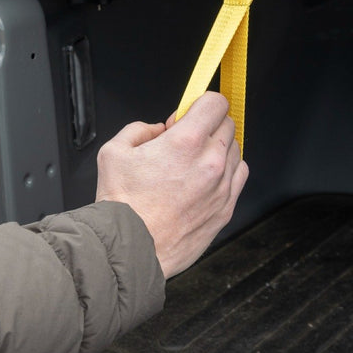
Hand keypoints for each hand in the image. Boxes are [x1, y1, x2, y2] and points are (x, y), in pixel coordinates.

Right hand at [95, 92, 248, 278]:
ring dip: (217, 149)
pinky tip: (204, 180)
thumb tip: (156, 129)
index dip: (202, 102)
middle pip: (227, 124)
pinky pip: (239, 177)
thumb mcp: (113, 152)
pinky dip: (226, 173)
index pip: (216, 103)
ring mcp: (222, 187)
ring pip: (235, 151)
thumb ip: (139, 130)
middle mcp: (210, 162)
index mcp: (185, 142)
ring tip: (192, 164)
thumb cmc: (122, 207)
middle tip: (185, 139)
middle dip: (208, 125)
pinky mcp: (226, 209)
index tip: (192, 111)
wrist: (131, 250)